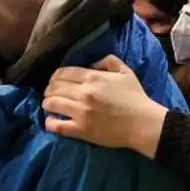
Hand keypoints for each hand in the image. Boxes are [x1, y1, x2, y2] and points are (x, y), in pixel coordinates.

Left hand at [42, 55, 168, 158]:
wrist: (142, 123)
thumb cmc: (136, 97)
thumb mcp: (125, 72)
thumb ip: (108, 61)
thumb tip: (91, 64)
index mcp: (93, 77)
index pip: (63, 73)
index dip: (55, 76)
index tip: (55, 81)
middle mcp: (84, 93)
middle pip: (54, 87)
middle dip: (49, 89)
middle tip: (50, 93)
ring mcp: (81, 112)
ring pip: (51, 103)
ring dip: (47, 103)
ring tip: (49, 105)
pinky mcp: (81, 129)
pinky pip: (56, 125)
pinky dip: (50, 122)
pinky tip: (51, 120)